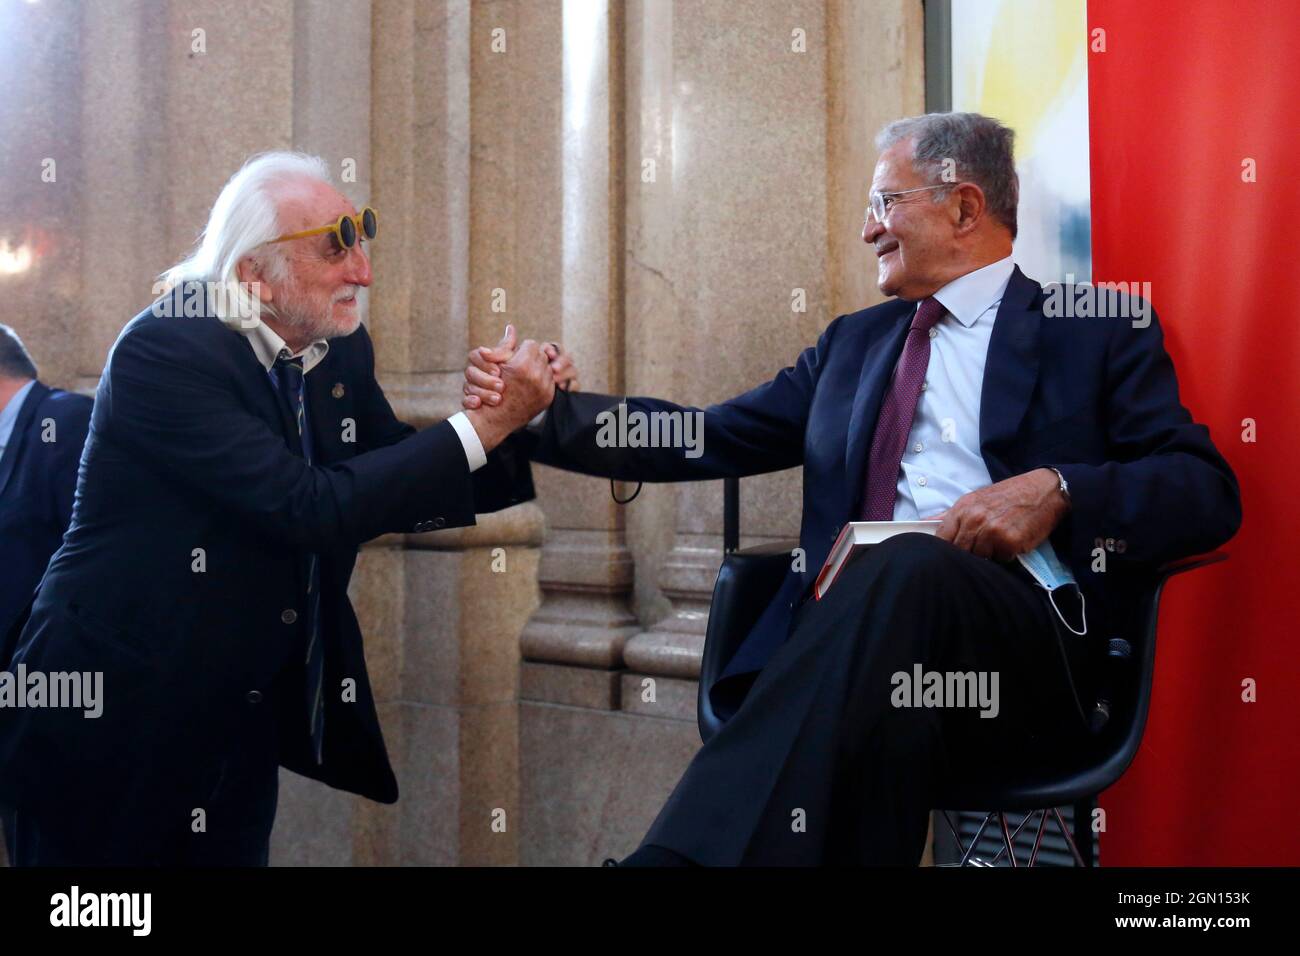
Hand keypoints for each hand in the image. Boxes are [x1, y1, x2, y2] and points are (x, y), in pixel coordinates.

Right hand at [463, 326, 578, 409]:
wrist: (496, 418)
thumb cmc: (490, 389)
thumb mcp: (495, 364)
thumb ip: (504, 345)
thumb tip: (510, 327)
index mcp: (522, 364)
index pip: (531, 344)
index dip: (522, 349)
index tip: (516, 357)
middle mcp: (536, 375)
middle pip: (540, 355)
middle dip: (531, 358)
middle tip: (521, 366)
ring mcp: (544, 387)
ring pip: (547, 367)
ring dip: (538, 369)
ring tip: (526, 376)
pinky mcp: (548, 397)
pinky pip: (551, 381)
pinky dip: (542, 381)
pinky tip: (531, 385)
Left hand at [931, 468, 1068, 560]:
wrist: (1043, 490)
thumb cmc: (1009, 496)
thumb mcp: (975, 499)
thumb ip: (951, 515)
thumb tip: (924, 524)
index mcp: (963, 508)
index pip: (941, 538)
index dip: (944, 550)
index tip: (949, 554)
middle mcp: (975, 519)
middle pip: (959, 552)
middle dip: (969, 553)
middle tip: (982, 546)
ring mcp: (991, 530)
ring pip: (979, 558)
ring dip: (989, 555)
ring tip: (999, 540)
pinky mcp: (1009, 541)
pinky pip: (1000, 560)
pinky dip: (1007, 555)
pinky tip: (1013, 541)